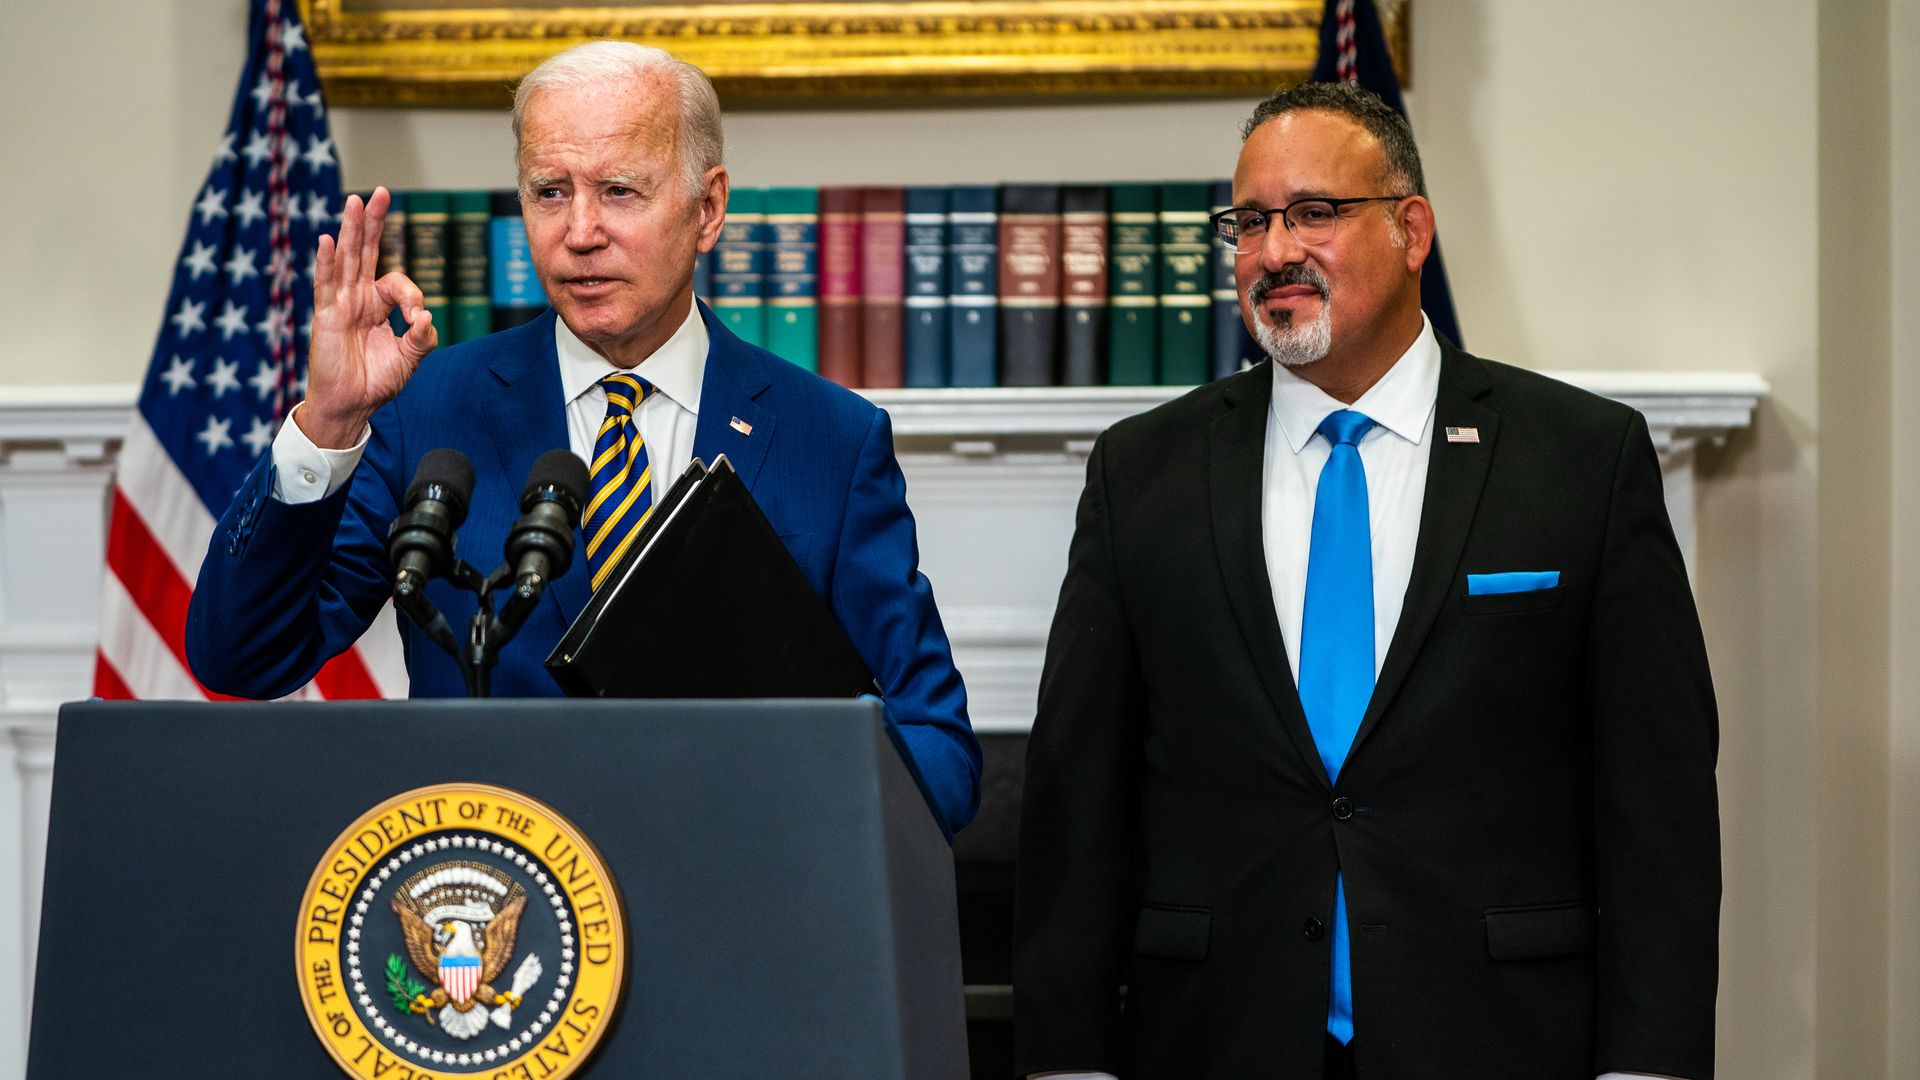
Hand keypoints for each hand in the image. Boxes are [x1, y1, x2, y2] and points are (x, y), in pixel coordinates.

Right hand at [298, 186, 437, 448]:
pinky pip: (326, 284)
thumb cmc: (377, 382)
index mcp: (378, 306)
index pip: (397, 282)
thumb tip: (427, 316)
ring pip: (346, 259)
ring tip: (355, 201)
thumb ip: (422, 338)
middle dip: (374, 223)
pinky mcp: (325, 316)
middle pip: (366, 252)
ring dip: (351, 230)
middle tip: (381, 193)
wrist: (351, 406)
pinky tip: (328, 240)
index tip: (418, 318)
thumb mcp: (410, 359)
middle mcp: (358, 299)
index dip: (411, 295)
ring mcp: (340, 304)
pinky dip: (326, 262)